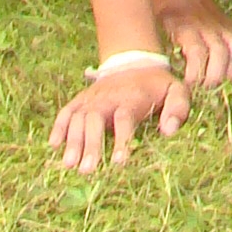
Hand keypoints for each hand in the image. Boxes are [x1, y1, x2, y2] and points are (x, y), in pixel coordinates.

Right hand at [47, 64, 192, 170]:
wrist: (135, 61)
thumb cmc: (157, 85)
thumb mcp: (176, 90)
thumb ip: (178, 108)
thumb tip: (168, 131)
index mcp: (132, 98)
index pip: (124, 119)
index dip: (122, 140)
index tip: (120, 162)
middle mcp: (108, 98)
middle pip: (95, 120)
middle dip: (91, 145)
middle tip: (87, 170)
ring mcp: (92, 98)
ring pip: (78, 118)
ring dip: (73, 141)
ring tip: (69, 165)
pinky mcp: (81, 99)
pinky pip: (66, 111)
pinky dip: (58, 126)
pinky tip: (53, 145)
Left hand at [155, 0, 231, 90]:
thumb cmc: (163, 14)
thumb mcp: (155, 26)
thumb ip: (158, 51)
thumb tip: (160, 80)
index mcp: (185, 26)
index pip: (197, 51)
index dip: (196, 72)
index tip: (188, 87)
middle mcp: (207, 26)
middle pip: (220, 52)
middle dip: (216, 76)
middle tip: (206, 90)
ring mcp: (222, 26)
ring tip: (223, 85)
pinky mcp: (231, 27)